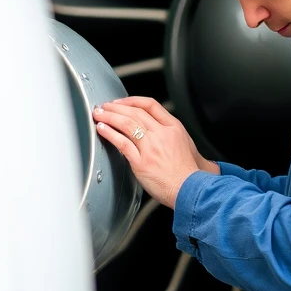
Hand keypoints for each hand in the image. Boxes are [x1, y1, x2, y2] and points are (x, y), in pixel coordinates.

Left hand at [91, 96, 217, 207]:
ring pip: (126, 124)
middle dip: (116, 107)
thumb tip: (155, 129)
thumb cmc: (190, 172)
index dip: (132, 101)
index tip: (121, 102)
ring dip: (109, 117)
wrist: (191, 190)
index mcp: (173, 127)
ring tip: (98, 114)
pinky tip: (102, 129)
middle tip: (104, 106)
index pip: (150, 105)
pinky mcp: (141, 162)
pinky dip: (110, 133)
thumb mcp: (186, 144)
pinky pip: (122, 143)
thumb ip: (169, 134)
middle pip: (135, 112)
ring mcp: (151, 147)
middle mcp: (162, 134)